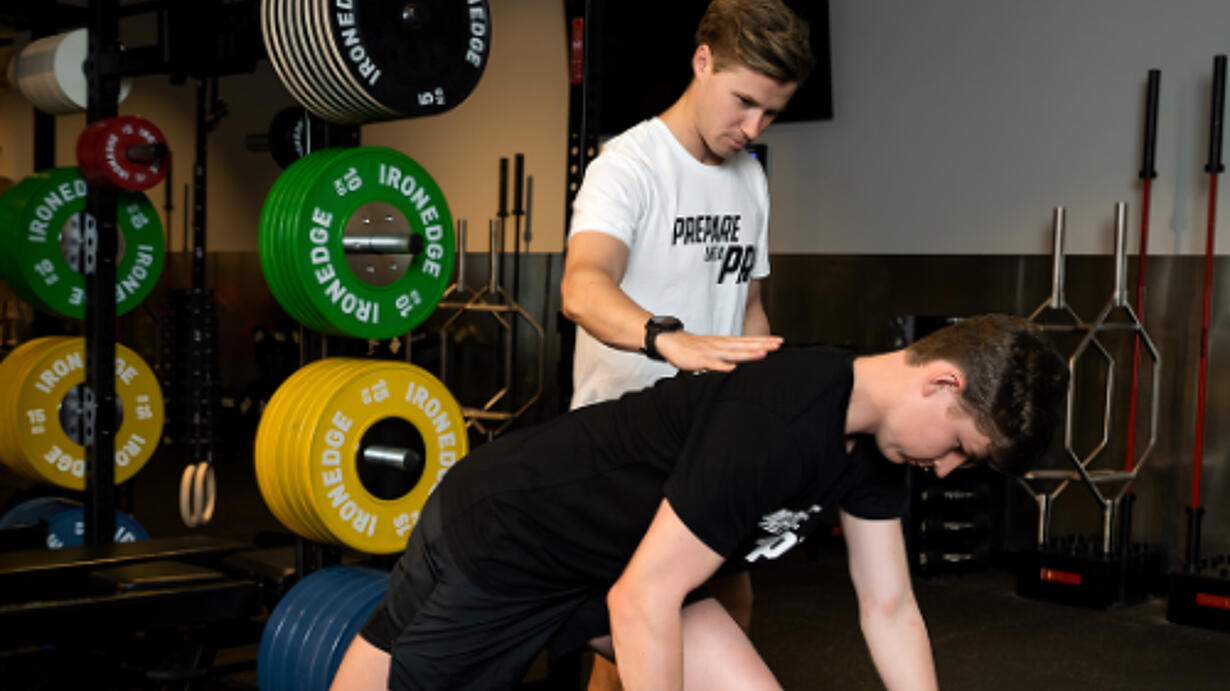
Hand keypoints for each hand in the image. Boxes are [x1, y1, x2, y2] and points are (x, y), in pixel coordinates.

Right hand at [654, 331, 782, 371]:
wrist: (672, 342)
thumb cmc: (695, 348)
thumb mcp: (716, 348)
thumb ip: (730, 352)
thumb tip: (744, 356)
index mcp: (726, 342)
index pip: (748, 340)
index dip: (764, 340)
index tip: (780, 340)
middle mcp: (722, 345)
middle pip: (745, 345)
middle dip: (762, 344)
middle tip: (778, 344)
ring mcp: (712, 352)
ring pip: (732, 353)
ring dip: (747, 353)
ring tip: (762, 353)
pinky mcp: (700, 360)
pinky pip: (712, 364)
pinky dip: (722, 366)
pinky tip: (731, 368)